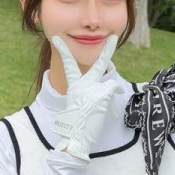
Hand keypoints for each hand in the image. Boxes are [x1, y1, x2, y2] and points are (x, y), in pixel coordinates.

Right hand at [51, 35, 122, 159]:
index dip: (63, 51)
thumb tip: (117, 89)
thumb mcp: (81, 106)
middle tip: (113, 37)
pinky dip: (113, 101)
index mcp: (74, 86)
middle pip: (98, 65)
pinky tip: (107, 112)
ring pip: (109, 88)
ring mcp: (92, 88)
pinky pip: (114, 92)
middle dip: (107, 50)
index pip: (68, 65)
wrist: (75, 138)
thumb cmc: (77, 126)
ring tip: (97, 113)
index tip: (56, 38)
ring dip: (107, 100)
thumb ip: (93, 94)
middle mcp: (82, 84)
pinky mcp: (102, 94)